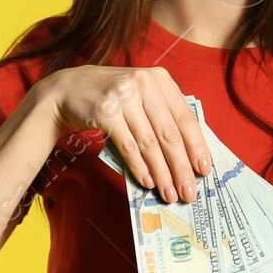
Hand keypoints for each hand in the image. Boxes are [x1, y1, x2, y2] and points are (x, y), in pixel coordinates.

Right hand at [40, 65, 210, 202]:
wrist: (68, 90)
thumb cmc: (113, 97)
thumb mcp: (142, 95)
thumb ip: (164, 115)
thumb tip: (189, 155)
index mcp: (160, 79)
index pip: (186, 118)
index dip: (197, 146)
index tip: (204, 170)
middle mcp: (144, 84)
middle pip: (169, 134)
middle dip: (181, 167)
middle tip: (189, 192)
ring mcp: (123, 96)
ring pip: (149, 143)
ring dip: (162, 173)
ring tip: (169, 193)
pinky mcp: (105, 111)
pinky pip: (128, 146)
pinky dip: (139, 167)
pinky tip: (148, 182)